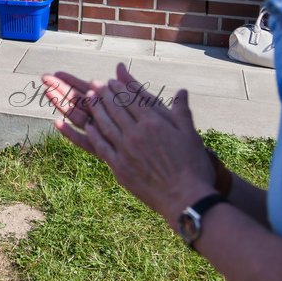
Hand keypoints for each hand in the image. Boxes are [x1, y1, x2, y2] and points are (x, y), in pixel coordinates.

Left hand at [42, 64, 214, 218]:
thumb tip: (182, 90)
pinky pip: (101, 146)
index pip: (131, 100)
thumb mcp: (190, 135)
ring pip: (105, 124)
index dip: (120, 88)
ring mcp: (125, 150)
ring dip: (96, 109)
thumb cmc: (192, 167)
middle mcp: (136, 134)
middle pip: (115, 108)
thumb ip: (182, 111)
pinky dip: (93, 134)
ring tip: (89, 98)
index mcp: (153, 123)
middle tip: (95, 85)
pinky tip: (88, 126)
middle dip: (104, 94)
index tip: (111, 81)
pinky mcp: (119, 167)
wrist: (185, 199)